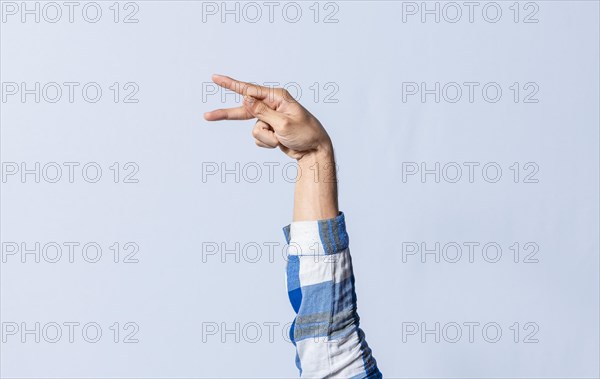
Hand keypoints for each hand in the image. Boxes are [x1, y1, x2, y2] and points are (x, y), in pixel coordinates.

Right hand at [204, 74, 332, 159]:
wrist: (314, 151)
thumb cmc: (305, 134)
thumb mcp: (284, 124)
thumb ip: (263, 112)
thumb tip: (245, 98)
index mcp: (277, 98)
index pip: (249, 90)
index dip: (230, 84)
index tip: (214, 77)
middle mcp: (271, 106)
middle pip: (244, 110)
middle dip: (227, 115)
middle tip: (207, 116)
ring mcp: (269, 119)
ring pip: (254, 130)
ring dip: (267, 138)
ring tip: (282, 138)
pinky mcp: (269, 131)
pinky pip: (259, 139)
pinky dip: (268, 144)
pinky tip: (281, 142)